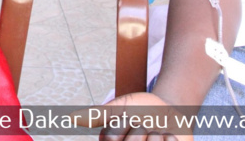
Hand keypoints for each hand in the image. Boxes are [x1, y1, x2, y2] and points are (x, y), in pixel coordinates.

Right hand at [75, 92, 193, 140]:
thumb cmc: (141, 109)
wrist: (169, 111)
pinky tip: (168, 138)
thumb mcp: (121, 107)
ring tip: (157, 133)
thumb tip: (72, 118)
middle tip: (144, 126)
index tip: (129, 120)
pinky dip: (171, 139)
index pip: (110, 138)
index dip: (122, 124)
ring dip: (157, 135)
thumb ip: (100, 114)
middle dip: (139, 129)